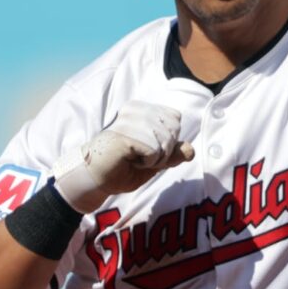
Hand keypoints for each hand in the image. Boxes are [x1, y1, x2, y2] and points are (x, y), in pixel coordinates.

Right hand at [52, 101, 194, 212]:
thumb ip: (172, 154)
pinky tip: (129, 160)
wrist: (96, 178)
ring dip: (154, 159)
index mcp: (142, 109)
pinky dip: (147, 163)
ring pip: (165, 141)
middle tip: (140, 157)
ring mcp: (130, 120)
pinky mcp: (126, 133)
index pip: (175, 118)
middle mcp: (136, 109)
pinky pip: (155, 151)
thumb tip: (191, 150)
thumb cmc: (121, 169)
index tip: (146, 149)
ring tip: (133, 159)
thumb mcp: (154, 162)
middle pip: (173, 129)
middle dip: (163, 151)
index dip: (168, 141)